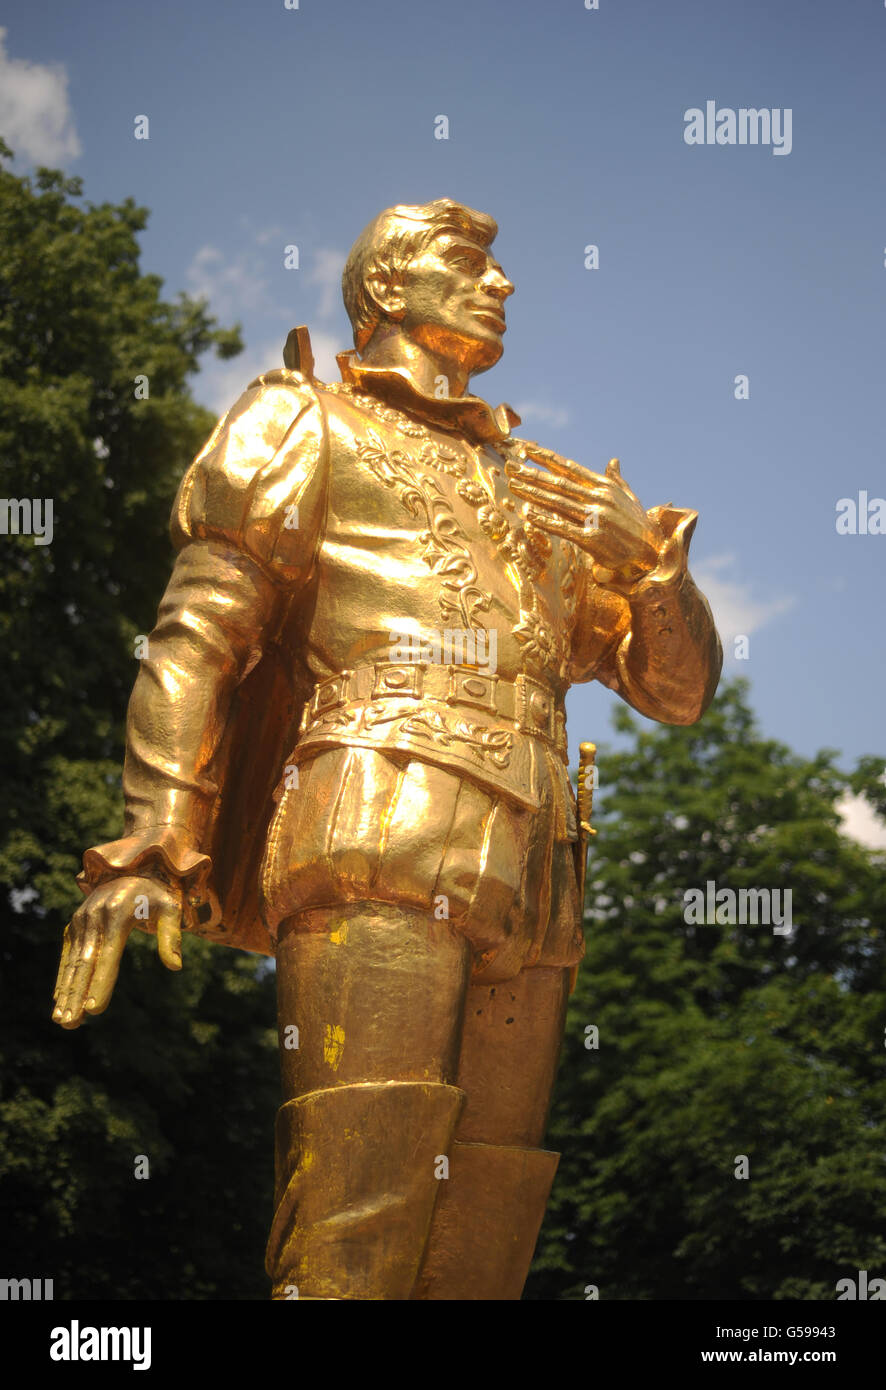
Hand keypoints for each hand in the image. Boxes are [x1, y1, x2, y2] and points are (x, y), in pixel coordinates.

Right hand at [52, 876, 183, 1029]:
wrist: (130, 871)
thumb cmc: (156, 896)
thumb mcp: (171, 908)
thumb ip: (171, 936)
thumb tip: (175, 966)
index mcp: (118, 913)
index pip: (109, 955)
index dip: (101, 983)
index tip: (94, 1009)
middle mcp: (94, 917)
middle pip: (85, 963)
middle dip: (77, 995)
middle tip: (71, 1024)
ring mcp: (81, 921)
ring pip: (72, 963)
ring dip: (66, 993)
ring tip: (62, 1021)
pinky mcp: (74, 926)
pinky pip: (67, 956)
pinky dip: (63, 978)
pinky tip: (59, 1000)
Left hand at [506, 452, 663, 585]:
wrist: (652, 554)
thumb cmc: (639, 526)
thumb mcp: (630, 499)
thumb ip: (618, 480)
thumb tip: (613, 460)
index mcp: (605, 487)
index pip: (570, 469)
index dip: (547, 459)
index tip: (527, 450)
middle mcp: (599, 499)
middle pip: (559, 483)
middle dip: (532, 475)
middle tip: (511, 467)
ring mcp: (595, 518)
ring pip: (557, 502)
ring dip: (533, 493)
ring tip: (513, 484)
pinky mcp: (592, 540)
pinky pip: (562, 528)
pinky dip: (544, 519)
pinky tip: (527, 513)